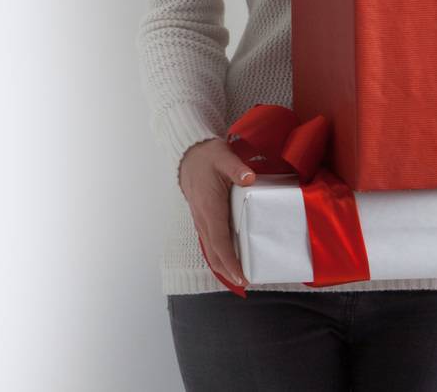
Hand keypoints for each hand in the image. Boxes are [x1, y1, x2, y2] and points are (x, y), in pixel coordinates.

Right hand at [178, 137, 255, 286]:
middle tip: (246, 282)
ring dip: (223, 265)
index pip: (220, 241)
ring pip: (210, 249)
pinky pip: (210, 241)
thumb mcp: (224, 157)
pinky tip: (229, 259)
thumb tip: (249, 178)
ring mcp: (201, 219)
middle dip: (228, 270)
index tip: (241, 276)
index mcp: (210, 207)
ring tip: (240, 276)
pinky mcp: (202, 218)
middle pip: (214, 252)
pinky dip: (219, 255)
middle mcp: (203, 218)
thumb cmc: (208, 156)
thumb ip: (236, 167)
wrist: (188, 154)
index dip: (230, 261)